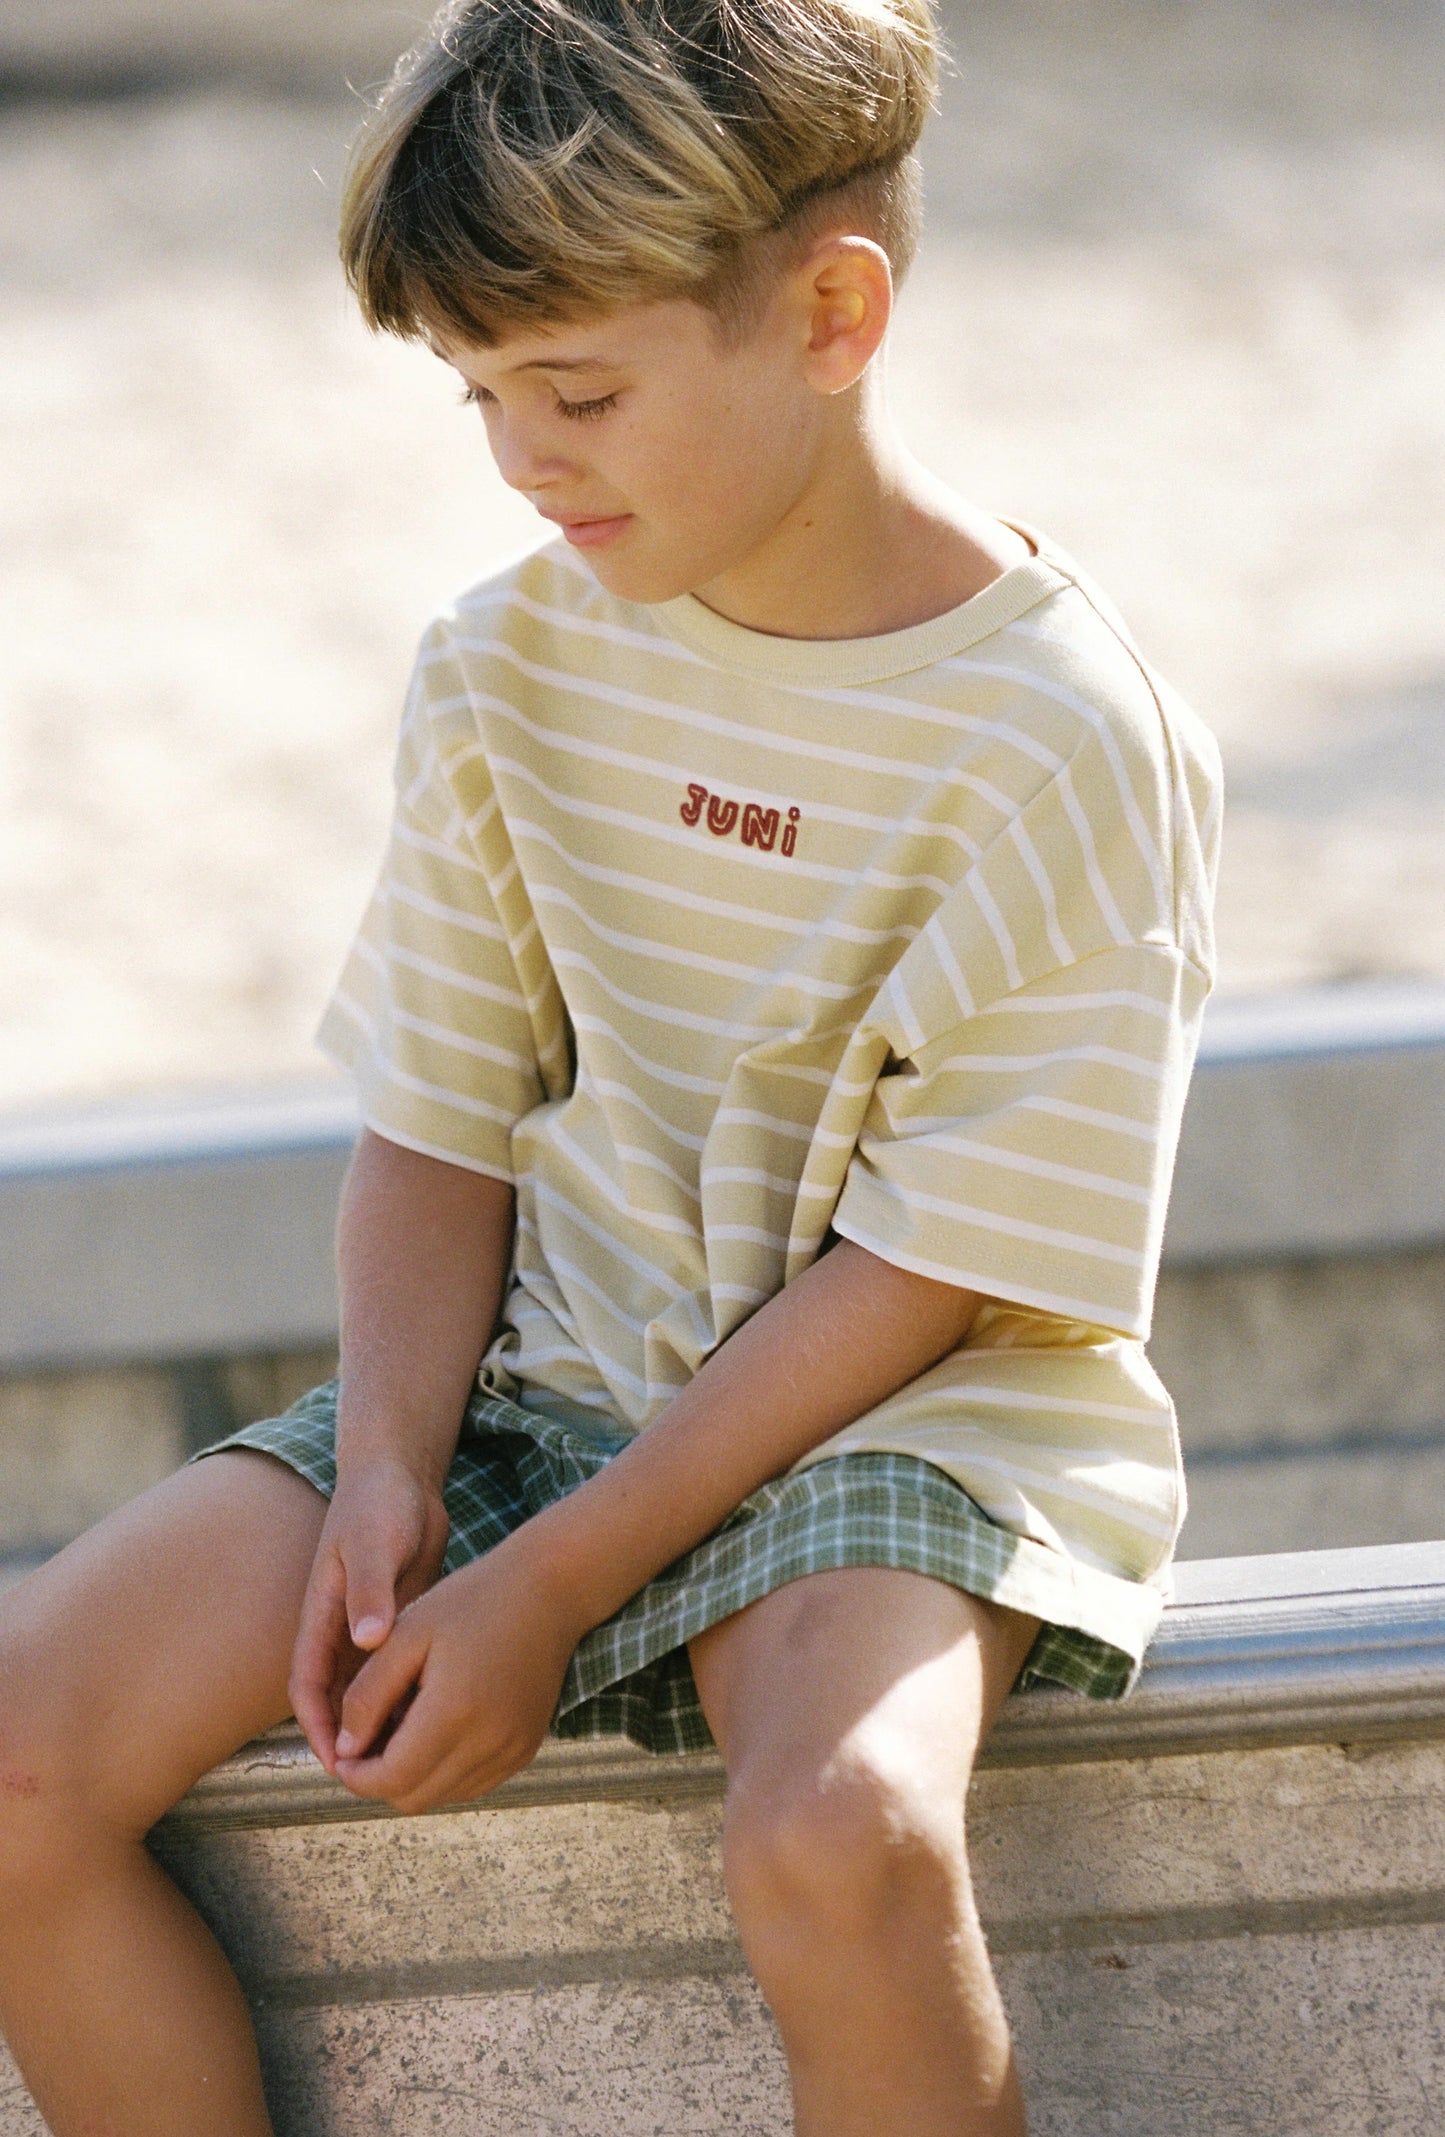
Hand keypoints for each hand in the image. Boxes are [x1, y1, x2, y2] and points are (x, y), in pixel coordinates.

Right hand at [288, 1457, 450, 1770]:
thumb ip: (369, 1589)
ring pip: (369, 1693)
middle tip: (379, 1780)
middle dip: (350, 1743)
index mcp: (321, 1614)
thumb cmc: (379, 1504)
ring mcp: (369, 1627)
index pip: (307, 1685)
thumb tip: (366, 1641)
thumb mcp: (372, 1544)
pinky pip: (399, 1673)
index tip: (336, 1765)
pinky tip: (438, 1721)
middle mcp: (341, 1629)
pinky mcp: (399, 1622)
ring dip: (381, 1725)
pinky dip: (409, 1698)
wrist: (402, 1476)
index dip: (317, 1729)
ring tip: (411, 1762)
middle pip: (336, 1700)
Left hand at [328, 1528, 581, 1813]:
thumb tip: (345, 1751)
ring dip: (413, 1776)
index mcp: (455, 1711)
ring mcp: (513, 1751)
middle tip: (366, 1739)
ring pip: (442, 1796)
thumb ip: (367, 1696)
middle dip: (379, 1779)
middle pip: (414, 1798)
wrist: (548, 1591)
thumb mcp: (406, 1636)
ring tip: (403, 1727)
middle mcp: (490, 1743)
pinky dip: (444, 1770)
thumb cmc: (470, 1602)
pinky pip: (472, 1783)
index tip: (341, 1753)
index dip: (356, 1776)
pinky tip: (437, 1729)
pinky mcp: (526, 1750)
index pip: (391, 1780)